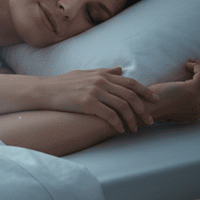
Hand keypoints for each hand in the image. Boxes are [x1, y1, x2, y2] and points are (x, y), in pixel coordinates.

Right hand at [40, 67, 158, 132]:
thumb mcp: (86, 73)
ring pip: (122, 106)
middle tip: (149, 120)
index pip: (130, 82)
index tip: (154, 101)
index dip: (145, 92)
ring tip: (134, 129)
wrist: (45, 90)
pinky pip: (109, 115)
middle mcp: (101, 81)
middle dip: (142, 109)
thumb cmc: (64, 83)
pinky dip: (117, 123)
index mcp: (103, 74)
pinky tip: (119, 130)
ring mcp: (95, 92)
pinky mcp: (88, 103)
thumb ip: (105, 72)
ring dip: (131, 119)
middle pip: (130, 95)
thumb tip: (121, 70)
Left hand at [152, 59, 199, 122]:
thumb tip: (189, 84)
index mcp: (196, 114)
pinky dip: (196, 66)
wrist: (144, 107)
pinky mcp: (192, 91)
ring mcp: (197, 100)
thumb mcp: (172, 104)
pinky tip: (186, 65)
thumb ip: (184, 100)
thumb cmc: (153, 103)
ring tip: (191, 62)